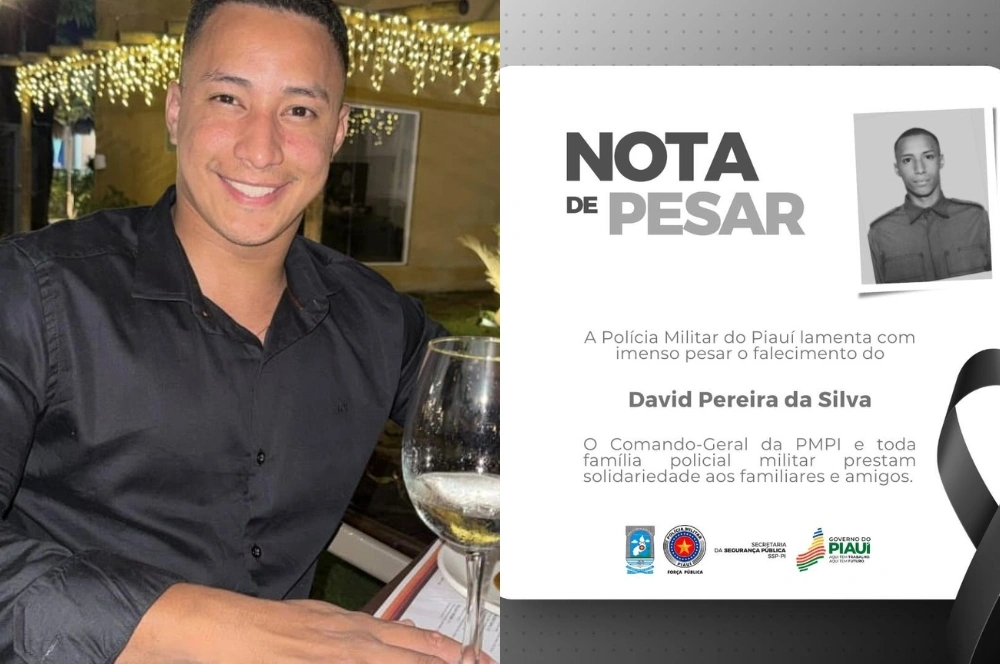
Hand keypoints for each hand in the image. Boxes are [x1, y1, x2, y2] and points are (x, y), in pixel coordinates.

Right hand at [118, 583, 497, 662]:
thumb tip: (406, 636)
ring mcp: (336, 658)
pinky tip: (410, 660)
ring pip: (394, 661)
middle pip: (415, 655)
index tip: (479, 660)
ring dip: (427, 663)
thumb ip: (366, 632)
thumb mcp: (326, 621)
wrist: (222, 629)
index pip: (420, 643)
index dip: (454, 655)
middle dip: (452, 663)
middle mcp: (354, 644)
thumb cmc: (269, 627)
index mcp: (357, 631)